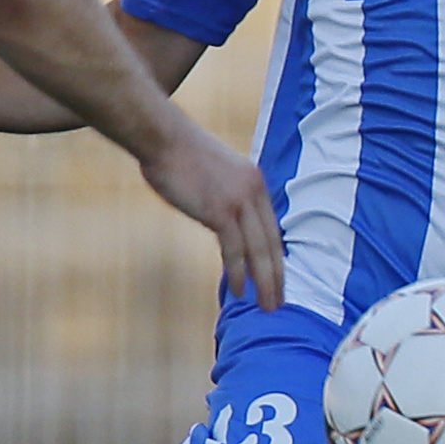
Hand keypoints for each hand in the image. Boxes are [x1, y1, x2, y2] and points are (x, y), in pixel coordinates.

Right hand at [140, 117, 285, 304]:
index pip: (272, 227)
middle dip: (278, 276)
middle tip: (280, 301)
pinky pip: (234, 251)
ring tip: (267, 306)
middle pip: (272, 243)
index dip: (276, 256)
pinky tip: (239, 291)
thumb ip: (225, 194)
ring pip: (259, 251)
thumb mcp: (215, 171)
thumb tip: (223, 216)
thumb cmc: (180, 153)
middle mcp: (254, 192)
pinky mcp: (220, 211)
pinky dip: (237, 274)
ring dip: (264, 282)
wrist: (163, 137)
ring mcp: (238, 202)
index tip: (279, 277)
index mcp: (255, 182)